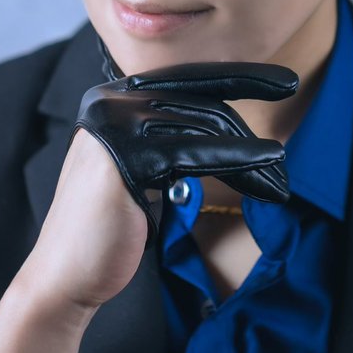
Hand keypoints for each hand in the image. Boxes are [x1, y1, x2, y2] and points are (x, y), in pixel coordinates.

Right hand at [26, 60, 297, 313]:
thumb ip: (168, 140)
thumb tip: (227, 128)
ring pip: (204, 128)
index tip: (285, 83)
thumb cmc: (109, 230)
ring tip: (279, 186)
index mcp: (114, 99)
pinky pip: (197, 152)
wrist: (67, 275)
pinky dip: (240, 158)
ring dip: (252, 159)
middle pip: (200, 105)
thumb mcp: (142, 171)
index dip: (240, 77)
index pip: (187, 79)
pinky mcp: (127, 156)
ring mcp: (116, 125)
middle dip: (249, 134)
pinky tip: (266, 164)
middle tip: (283, 169)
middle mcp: (111, 101)